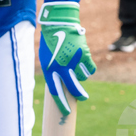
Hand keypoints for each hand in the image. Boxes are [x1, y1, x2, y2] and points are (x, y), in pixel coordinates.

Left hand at [38, 1, 95, 117]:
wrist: (59, 23)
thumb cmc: (51, 41)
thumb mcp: (46, 58)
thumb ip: (53, 72)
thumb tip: (62, 86)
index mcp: (50, 69)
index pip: (56, 92)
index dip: (61, 103)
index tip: (66, 112)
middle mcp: (61, 67)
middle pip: (72, 88)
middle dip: (79, 95)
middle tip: (83, 98)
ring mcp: (73, 61)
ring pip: (82, 77)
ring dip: (81, 74)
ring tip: (76, 63)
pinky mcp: (84, 55)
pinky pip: (89, 69)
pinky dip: (88, 68)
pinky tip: (84, 62)